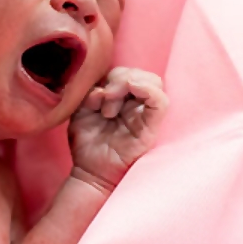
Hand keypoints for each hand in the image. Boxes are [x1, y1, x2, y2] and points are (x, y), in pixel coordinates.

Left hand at [68, 67, 167, 189]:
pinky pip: (160, 103)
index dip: (112, 75)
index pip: (127, 72)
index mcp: (122, 98)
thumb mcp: (82, 110)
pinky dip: (149, 90)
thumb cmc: (87, 142)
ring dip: (128, 86)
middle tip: (103, 99)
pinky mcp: (151, 128)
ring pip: (154, 82)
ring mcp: (145, 115)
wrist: (89, 171)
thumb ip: (91, 92)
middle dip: (119, 79)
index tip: (95, 94)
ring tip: (108, 110)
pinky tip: (132, 91)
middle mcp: (137, 105)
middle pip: (141, 73)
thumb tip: (103, 88)